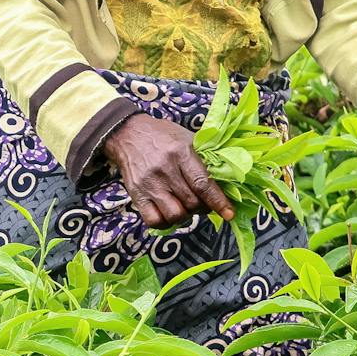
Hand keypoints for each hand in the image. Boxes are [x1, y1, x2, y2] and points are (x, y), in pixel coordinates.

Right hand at [99, 112, 234, 228]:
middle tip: (203, 203)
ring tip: (185, 206)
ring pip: (175, 215)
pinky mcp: (136, 194)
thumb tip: (227, 182)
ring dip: (185, 216)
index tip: (229, 213)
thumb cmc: (163, 136)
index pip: (203, 184)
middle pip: (192, 202)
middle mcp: (165, 169)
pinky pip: (154, 221)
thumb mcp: (186, 138)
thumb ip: (204, 159)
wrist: (127, 133)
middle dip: (203, 208)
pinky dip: (165, 222)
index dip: (218, 202)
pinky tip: (168, 213)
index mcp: (181, 153)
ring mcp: (149, 184)